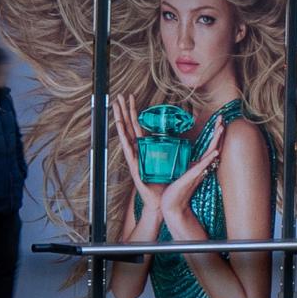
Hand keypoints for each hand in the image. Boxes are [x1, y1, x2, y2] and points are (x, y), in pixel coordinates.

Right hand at [111, 93, 163, 215]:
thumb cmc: (164, 183)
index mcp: (145, 148)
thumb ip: (172, 149)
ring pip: (125, 134)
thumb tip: (181, 137)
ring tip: (116, 106)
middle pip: (129, 126)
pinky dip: (123, 137)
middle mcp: (137, 151)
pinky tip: (119, 127)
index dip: (134, 112)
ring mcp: (133, 158)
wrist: (160, 202)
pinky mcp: (134, 166)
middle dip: (124, 110)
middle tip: (120, 95)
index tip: (131, 98)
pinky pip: (127, 149)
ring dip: (120, 119)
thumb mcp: (170, 161)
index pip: (138, 126)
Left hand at [159, 121, 224, 225]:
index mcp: (198, 166)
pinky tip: (215, 152)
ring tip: (221, 128)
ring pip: (210, 154)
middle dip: (218, 132)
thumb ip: (184, 166)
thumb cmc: (176, 191)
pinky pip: (203, 166)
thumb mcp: (180, 173)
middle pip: (213, 146)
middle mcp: (201, 168)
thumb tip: (185, 156)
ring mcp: (198, 172)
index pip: (210, 147)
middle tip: (222, 118)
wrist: (172, 206)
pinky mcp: (192, 178)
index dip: (215, 135)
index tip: (219, 122)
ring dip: (216, 141)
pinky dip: (210, 159)